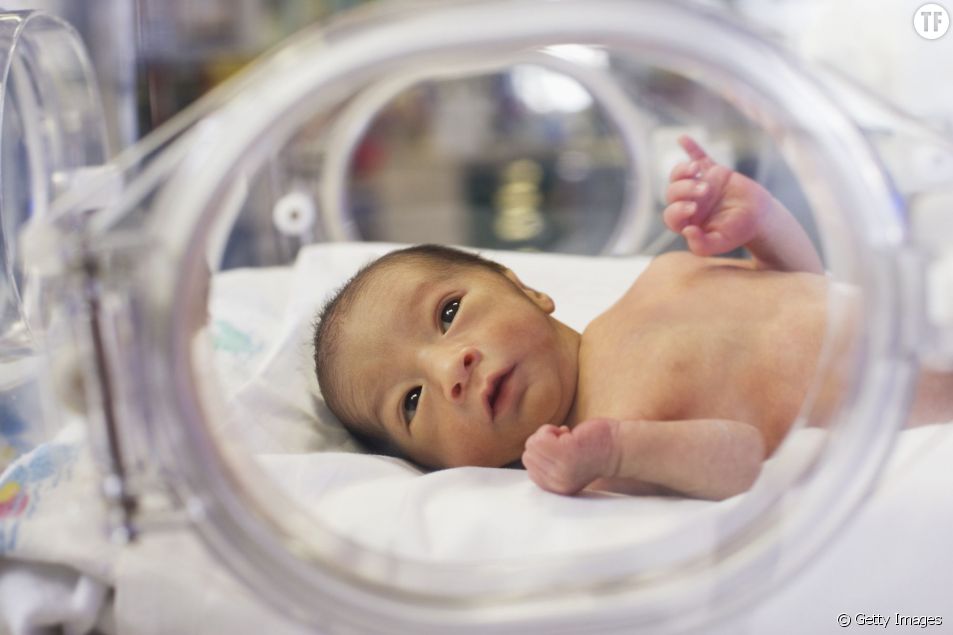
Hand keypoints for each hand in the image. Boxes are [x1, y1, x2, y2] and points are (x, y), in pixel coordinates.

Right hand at [522, 418, 620, 495]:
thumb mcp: (566, 466)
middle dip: (543, 442)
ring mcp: (560, 468)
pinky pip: (541, 437)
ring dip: (547, 434)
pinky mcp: (565, 452)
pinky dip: (550, 429)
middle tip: (564, 442)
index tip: (560, 449)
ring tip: (566, 437)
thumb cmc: (594, 452)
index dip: (542, 453)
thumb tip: (530, 450)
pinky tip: (567, 433)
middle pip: (528, 455)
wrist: (618, 449)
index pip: (529, 469)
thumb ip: (548, 465)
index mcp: (557, 488)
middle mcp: (557, 482)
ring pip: (532, 444)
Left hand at [663, 135, 774, 256]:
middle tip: (704, 190)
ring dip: (682, 170)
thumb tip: (686, 232)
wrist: (759, 217)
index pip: (671, 215)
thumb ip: (702, 245)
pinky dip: (691, 148)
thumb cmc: (738, 232)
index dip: (677, 209)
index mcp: (687, 221)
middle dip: (684, 188)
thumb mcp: (721, 243)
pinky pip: (699, 157)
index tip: (693, 208)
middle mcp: (688, 202)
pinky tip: (682, 138)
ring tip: (695, 170)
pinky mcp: (713, 172)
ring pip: (680, 175)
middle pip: (672, 192)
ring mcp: (699, 185)